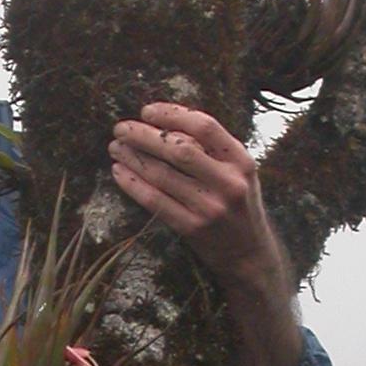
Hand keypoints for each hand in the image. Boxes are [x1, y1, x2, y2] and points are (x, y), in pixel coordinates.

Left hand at [109, 102, 288, 294]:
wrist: (249, 255)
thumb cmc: (238, 205)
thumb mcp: (239, 172)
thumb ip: (212, 149)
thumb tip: (166, 122)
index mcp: (241, 161)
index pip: (204, 126)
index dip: (172, 114)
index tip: (147, 110)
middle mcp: (228, 182)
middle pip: (179, 149)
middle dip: (145, 135)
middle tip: (121, 128)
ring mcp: (210, 207)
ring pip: (162, 175)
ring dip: (133, 158)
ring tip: (116, 148)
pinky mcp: (192, 228)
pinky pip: (155, 201)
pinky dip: (133, 185)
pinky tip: (119, 172)